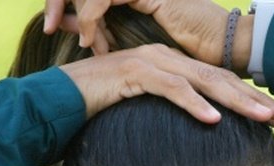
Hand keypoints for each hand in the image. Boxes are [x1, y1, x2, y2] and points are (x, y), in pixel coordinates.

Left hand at [44, 0, 243, 67]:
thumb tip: (81, 40)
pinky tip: (89, 39)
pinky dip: (92, 17)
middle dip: (58, 0)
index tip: (50, 25)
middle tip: (47, 25)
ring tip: (77, 39)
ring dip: (77, 12)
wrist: (226, 46)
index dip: (64, 3)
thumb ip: (110, 38)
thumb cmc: (192, 53)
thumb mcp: (139, 48)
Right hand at [59, 43, 273, 126]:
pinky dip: (193, 104)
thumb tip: (198, 139)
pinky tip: (213, 120)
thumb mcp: (144, 113)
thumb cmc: (101, 111)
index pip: (220, 83)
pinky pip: (170, 89)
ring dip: (236, 101)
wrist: (59, 99)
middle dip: (255, 99)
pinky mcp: (134, 74)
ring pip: (203, 82)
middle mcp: (167, 59)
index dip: (251, 99)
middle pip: (221, 80)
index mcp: (173, 66)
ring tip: (263, 118)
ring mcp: (151, 63)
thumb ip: (169, 119)